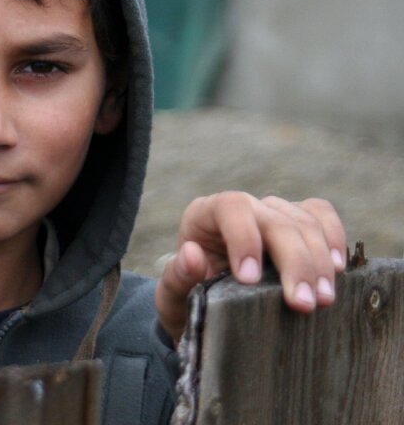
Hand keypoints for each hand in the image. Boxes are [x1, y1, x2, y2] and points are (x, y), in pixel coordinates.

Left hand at [155, 193, 346, 345]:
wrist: (206, 305)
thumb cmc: (187, 296)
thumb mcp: (173, 295)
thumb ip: (177, 276)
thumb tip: (191, 254)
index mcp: (205, 214)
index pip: (231, 208)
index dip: (244, 238)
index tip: (249, 280)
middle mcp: (242, 207)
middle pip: (276, 219)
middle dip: (293, 261)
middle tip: (302, 304)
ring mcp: (271, 213)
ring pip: (304, 221)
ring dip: (319, 260)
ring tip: (323, 299)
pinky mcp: (296, 225)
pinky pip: (320, 215)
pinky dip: (333, 237)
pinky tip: (338, 268)